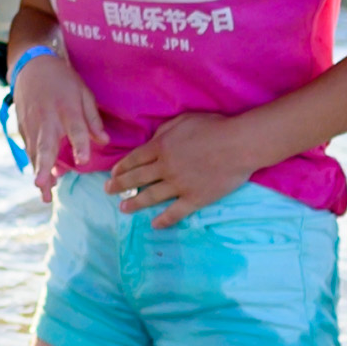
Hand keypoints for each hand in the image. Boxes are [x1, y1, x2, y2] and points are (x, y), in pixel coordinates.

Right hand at [12, 44, 103, 198]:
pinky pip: (29, 149)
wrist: (31, 67)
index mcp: (67, 108)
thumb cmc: (63, 81)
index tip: (83, 161)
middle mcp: (47, 119)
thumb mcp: (83, 93)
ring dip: (39, 173)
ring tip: (45, 194)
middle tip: (43, 186)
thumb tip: (104, 142)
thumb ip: (93, 118)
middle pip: (45, 146)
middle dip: (43, 167)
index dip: (79, 145)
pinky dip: (35, 165)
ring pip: (34, 153)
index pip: (75, 129)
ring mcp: (32, 124)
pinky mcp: (23, 128)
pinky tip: (43, 180)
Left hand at [109, 110, 261, 228]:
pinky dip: (164, 220)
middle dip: (120, 185)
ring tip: (123, 208)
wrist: (239, 144)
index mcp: (161, 146)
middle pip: (137, 178)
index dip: (122, 167)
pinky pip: (175, 212)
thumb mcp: (183, 120)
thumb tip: (152, 141)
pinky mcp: (194, 199)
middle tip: (108, 191)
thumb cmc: (213, 127)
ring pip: (151, 196)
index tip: (113, 174)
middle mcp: (165, 167)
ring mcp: (179, 185)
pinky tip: (154, 225)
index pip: (135, 159)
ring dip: (135, 203)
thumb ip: (164, 131)